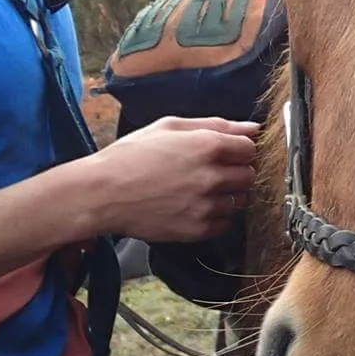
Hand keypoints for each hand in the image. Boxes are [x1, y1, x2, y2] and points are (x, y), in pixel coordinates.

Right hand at [83, 116, 259, 242]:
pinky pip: (225, 224)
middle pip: (249, 176)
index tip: (225, 152)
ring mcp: (205, 206)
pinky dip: (215, 216)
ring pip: (239, 201)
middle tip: (211, 172)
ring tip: (197, 190)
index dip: (238, 149)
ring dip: (225, 195)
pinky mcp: (197, 230)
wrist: (101, 194)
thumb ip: (216, 124)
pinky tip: (193, 206)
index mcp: (207, 145)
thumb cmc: (132, 155)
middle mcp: (212, 176)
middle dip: (235, 172)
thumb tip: (252, 128)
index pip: (250, 149)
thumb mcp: (170, 127)